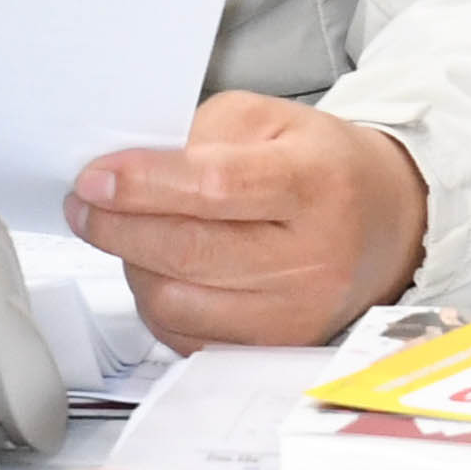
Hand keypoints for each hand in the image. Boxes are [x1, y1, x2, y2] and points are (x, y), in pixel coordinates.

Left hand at [69, 93, 427, 343]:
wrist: (385, 224)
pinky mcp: (275, 349)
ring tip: (127, 234)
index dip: (144, 185)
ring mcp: (296, 314)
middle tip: (84, 204)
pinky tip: (158, 270)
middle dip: (117, 227)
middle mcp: (313, 258)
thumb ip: (200, 134)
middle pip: (189, 252)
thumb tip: (127, 172)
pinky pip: (186, 337)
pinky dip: (156, 302)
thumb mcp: (270, 120)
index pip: (217, 187)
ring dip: (132, 266)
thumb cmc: (321, 167)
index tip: (94, 178)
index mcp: (316, 184)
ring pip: (176, 303)